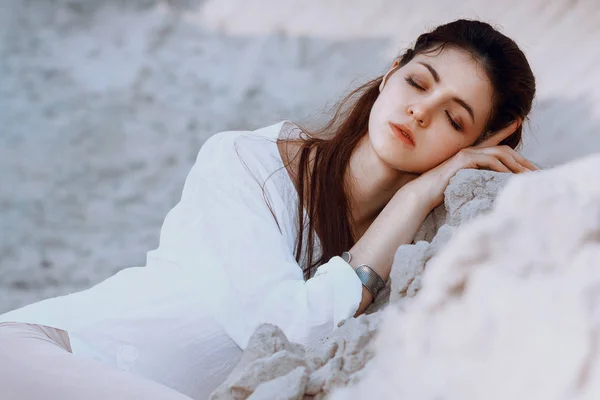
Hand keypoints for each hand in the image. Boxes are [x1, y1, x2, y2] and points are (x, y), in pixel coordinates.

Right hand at [406, 123, 537, 209]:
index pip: (491, 140)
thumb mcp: (461, 183)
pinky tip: (509, 176)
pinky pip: (488, 160)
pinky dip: (501, 168)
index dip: (505, 130)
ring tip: (529, 177)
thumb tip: (490, 186)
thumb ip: (474, 179)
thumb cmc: (438, 191)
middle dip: (522, 160)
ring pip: (499, 154)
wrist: (421, 194)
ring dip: (516, 166)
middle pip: (503, 149)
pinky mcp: (462, 160)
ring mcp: (465, 153)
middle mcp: (469, 150)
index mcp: (469, 154)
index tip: (517, 121)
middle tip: (537, 172)